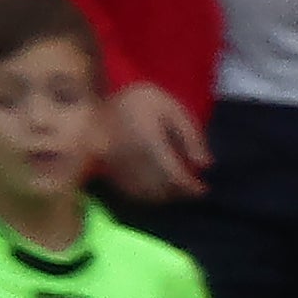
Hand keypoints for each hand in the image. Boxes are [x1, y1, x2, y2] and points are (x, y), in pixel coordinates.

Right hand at [107, 81, 209, 199]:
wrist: (91, 103)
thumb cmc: (136, 102)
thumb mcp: (168, 108)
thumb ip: (189, 135)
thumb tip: (205, 166)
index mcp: (152, 146)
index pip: (177, 178)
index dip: (193, 188)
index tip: (203, 188)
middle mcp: (136, 164)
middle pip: (165, 191)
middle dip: (181, 192)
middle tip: (192, 187)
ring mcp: (121, 173)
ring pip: (152, 196)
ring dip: (167, 195)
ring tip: (175, 186)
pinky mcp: (111, 177)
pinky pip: (136, 194)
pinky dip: (150, 194)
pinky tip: (156, 186)